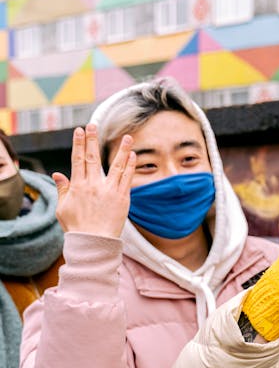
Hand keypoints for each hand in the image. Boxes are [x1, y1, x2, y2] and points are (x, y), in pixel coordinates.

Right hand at [53, 123, 135, 238]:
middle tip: (94, 124)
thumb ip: (62, 189)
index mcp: (78, 186)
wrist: (94, 243)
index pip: (78, 159)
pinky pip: (127, 178)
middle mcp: (94, 185)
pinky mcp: (123, 198)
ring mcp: (110, 191)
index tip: (80, 130)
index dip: (79, 144)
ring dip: (122, 149)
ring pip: (116, 165)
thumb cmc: (77, 227)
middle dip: (93, 140)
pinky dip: (130, 166)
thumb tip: (57, 173)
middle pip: (93, 158)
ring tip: (127, 136)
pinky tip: (132, 155)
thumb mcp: (63, 208)